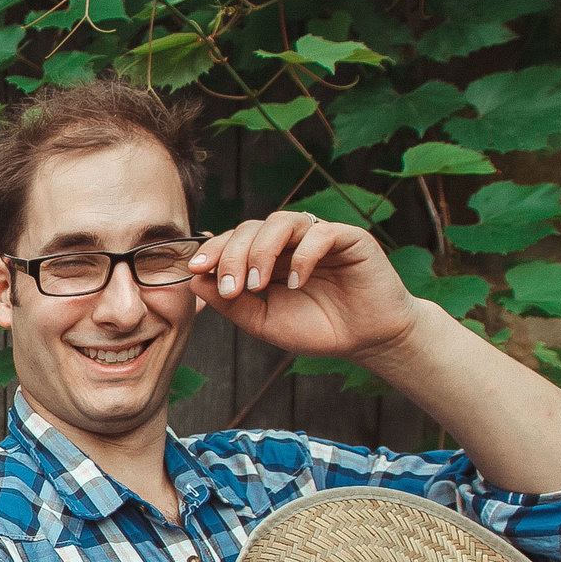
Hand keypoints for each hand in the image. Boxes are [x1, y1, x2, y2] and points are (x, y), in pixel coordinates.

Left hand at [187, 212, 425, 362]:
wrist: (366, 340)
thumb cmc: (317, 329)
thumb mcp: (264, 321)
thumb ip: (231, 303)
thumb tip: (194, 281)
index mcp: (268, 256)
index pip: (234, 239)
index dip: (213, 249)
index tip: (195, 269)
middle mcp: (291, 241)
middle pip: (251, 227)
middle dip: (233, 255)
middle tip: (231, 287)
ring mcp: (319, 236)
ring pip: (281, 221)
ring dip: (262, 251)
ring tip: (258, 284)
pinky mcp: (349, 239)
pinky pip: (321, 233)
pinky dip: (302, 256)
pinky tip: (295, 283)